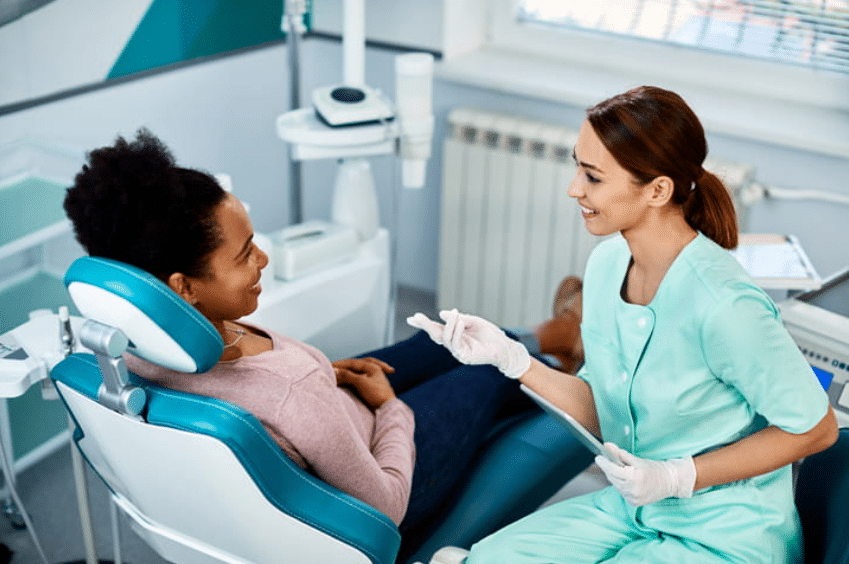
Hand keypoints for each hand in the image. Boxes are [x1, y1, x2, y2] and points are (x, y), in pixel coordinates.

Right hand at [332, 357, 395, 409]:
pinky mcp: (373, 390)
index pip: (353, 362)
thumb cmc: (376, 394)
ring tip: (339, 375)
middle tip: (334, 366)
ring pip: (359, 372)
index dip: (340, 364)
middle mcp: (374, 372)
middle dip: (346, 365)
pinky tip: (349, 383)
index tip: (328, 366)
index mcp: (373, 367)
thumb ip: (347, 375)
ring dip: (349, 372)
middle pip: (358, 365)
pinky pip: (360, 381)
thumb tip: (334, 371)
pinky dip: (353, 380)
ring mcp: (374, 381)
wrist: (388, 410)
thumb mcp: (360, 383)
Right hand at [407, 309, 530, 378]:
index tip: (412, 318)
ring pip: (446, 338)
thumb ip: (459, 318)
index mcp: (455, 335)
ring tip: (456, 313)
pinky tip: (461, 322)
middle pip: (436, 335)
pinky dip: (457, 332)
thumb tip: (442, 314)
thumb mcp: (473, 321)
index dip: (425, 324)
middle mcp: (454, 344)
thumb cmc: (490, 335)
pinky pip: (456, 343)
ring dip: (449, 324)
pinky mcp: (465, 357)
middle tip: (416, 317)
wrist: (505, 347)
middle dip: (426, 325)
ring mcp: (458, 352)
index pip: (437, 328)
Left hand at [595, 442, 695, 505]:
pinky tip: (628, 480)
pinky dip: (621, 485)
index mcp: (634, 478)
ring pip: (616, 485)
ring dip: (615, 477)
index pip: (612, 470)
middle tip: (609, 460)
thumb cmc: (655, 469)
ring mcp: (633, 498)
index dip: (603, 463)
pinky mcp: (634, 503)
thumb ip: (620, 454)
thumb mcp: (638, 460)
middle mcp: (633, 491)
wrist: (671, 482)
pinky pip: (621, 492)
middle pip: (612, 477)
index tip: (598, 457)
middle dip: (609, 468)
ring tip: (623, 470)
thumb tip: (607, 446)